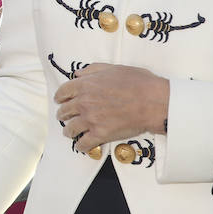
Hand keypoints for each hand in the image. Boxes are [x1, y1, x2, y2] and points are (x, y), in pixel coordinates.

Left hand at [54, 63, 169, 152]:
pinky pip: (83, 143)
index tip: (59, 100)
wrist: (153, 102)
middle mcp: (84, 102)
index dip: (60, 97)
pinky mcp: (100, 134)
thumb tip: (77, 74)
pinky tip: (81, 145)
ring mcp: (90, 119)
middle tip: (64, 116)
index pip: (63, 92)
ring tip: (69, 132)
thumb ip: (92, 70)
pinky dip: (80, 145)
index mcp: (85, 85)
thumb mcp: (113, 68)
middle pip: (65, 111)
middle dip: (63, 114)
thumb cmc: (138, 83)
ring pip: (70, 128)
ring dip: (68, 130)